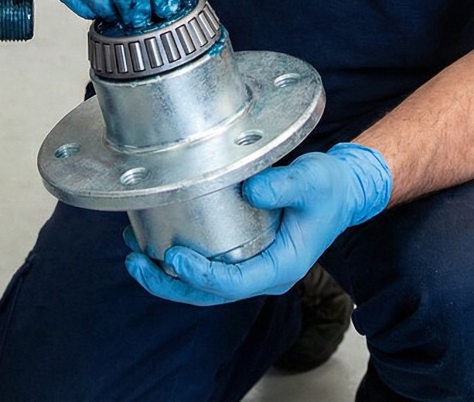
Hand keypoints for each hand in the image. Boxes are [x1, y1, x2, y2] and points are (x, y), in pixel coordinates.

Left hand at [124, 143, 391, 305]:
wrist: (340, 190)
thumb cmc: (328, 188)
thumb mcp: (312, 180)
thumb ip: (283, 185)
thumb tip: (250, 190)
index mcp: (280, 268)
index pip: (233, 284)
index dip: (201, 275)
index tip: (175, 256)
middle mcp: (262, 273)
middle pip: (208, 293)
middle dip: (168, 283)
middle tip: (134, 261)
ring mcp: (252, 265)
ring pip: (202, 284)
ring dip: (166, 274)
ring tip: (132, 252)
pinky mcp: (243, 252)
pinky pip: (207, 264)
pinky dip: (178, 258)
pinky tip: (154, 238)